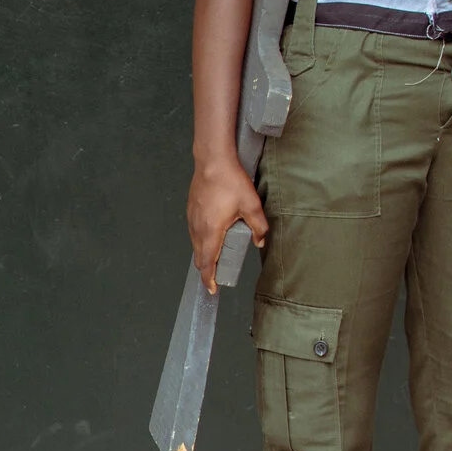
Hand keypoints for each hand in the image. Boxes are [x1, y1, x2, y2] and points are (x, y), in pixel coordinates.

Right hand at [186, 162, 267, 293]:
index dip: (209, 279)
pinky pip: (194, 233)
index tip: (212, 289)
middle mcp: (198, 228)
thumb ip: (258, 226)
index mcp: (211, 232)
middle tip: (218, 276)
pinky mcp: (191, 211)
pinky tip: (211, 237)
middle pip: (199, 257)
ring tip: (217, 258)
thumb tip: (260, 242)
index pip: (207, 263)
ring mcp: (192, 219)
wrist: (212, 161)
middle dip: (207, 269)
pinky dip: (201, 242)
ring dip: (204, 255)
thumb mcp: (251, 205)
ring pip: (196, 245)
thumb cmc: (230, 181)